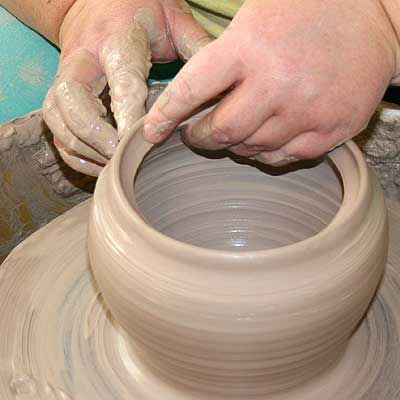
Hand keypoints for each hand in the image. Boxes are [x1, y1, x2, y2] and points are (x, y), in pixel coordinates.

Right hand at [43, 0, 210, 175]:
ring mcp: (65, 73)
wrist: (96, 0)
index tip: (143, 142)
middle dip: (95, 136)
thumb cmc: (141, 11)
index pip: (123, 83)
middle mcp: (84, 57)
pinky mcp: (58, 88)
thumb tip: (223, 84)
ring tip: (110, 164)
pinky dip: (71, 150)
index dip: (130, 116)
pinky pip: (54, 126)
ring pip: (57, 116)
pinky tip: (95, 162)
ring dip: (81, 147)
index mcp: (117, 40)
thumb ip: (197, 48)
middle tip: (120, 157)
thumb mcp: (174, 19)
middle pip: (73, 101)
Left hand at [144, 0, 399, 165]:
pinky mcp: (330, 130)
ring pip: (250, 149)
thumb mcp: (255, 18)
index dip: (164, 115)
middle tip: (196, 133)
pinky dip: (264, 153)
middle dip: (200, 137)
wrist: (376, 17)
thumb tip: (192, 101)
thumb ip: (223, 58)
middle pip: (220, 132)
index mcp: (249, 46)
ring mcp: (306, 110)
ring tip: (237, 127)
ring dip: (234, 143)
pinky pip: (281, 158)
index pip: (191, 90)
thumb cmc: (307, 12)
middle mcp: (276, 82)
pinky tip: (265, 137)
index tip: (150, 132)